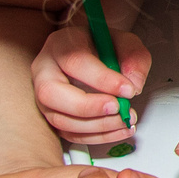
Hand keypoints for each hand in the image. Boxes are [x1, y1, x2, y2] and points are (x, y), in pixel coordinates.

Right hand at [30, 22, 151, 145]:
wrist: (90, 53)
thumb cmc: (102, 45)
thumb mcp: (125, 41)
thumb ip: (133, 57)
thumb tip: (133, 85)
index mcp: (61, 43)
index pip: (75, 62)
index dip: (102, 79)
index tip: (127, 90)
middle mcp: (45, 70)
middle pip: (51, 93)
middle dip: (88, 106)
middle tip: (117, 108)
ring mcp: (45, 95)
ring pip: (59, 119)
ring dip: (96, 126)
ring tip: (124, 120)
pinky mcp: (53, 115)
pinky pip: (69, 134)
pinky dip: (96, 137)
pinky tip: (118, 130)